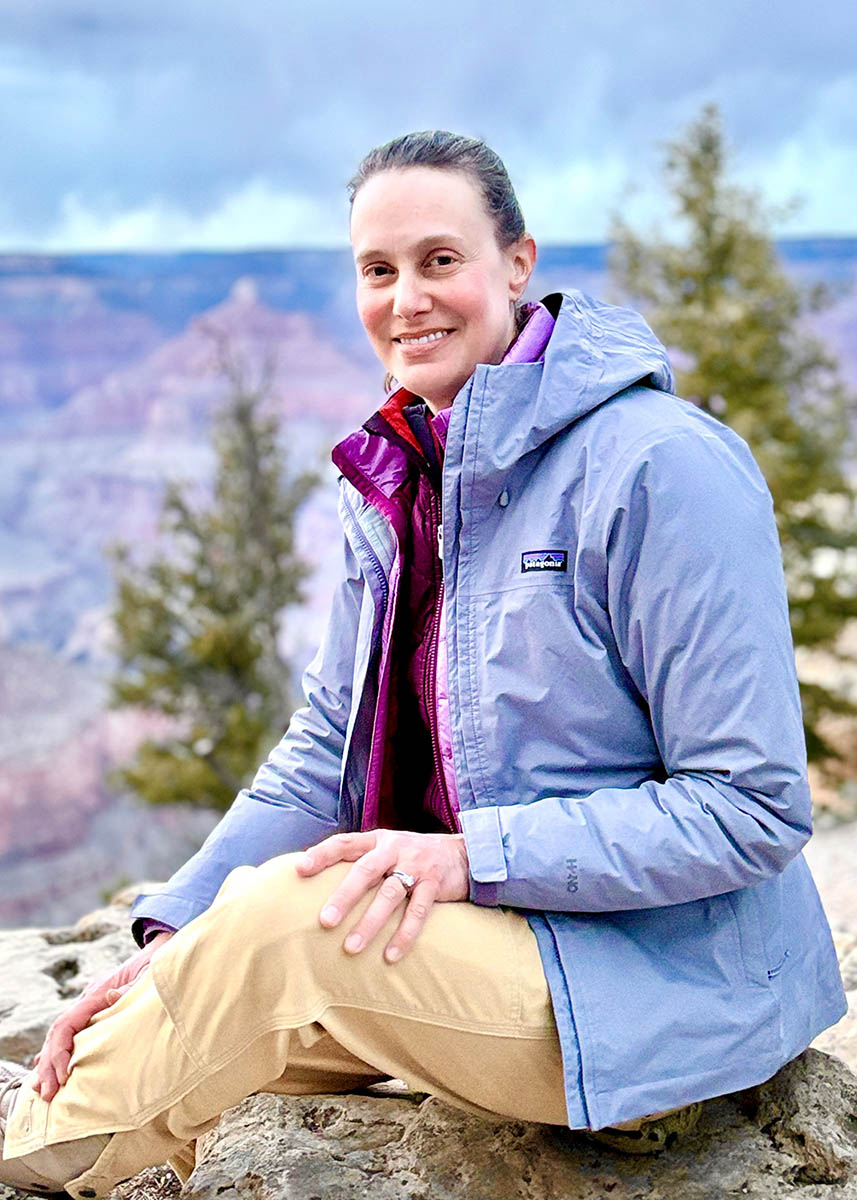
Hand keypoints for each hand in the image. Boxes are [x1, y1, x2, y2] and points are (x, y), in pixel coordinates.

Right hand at [33, 931, 172, 1100]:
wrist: (163, 950)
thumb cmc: (157, 964)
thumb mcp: (149, 974)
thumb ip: (132, 986)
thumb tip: (111, 997)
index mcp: (97, 992)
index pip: (67, 1024)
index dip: (60, 1051)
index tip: (62, 1076)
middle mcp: (88, 999)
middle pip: (58, 1033)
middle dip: (49, 1064)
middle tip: (47, 1094)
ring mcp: (91, 1005)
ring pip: (62, 1036)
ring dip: (51, 1063)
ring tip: (44, 1091)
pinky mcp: (97, 1011)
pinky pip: (73, 1035)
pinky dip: (60, 1053)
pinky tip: (52, 1071)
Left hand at [297, 830, 469, 963]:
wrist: (464, 853)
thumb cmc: (414, 855)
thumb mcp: (388, 847)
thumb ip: (362, 859)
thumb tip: (320, 881)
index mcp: (378, 840)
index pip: (345, 843)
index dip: (322, 854)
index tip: (299, 869)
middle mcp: (395, 849)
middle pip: (365, 871)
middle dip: (344, 896)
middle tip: (324, 921)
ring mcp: (416, 866)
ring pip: (390, 895)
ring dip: (370, 923)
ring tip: (351, 948)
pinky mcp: (435, 884)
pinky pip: (418, 912)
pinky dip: (404, 935)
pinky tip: (391, 955)